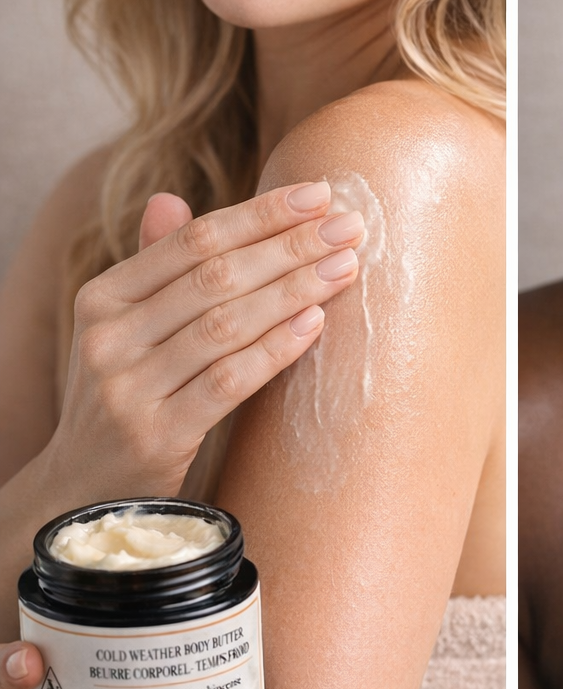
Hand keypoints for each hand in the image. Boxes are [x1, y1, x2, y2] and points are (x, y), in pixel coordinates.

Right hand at [44, 180, 362, 501]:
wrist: (86, 494)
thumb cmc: (126, 397)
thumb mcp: (125, 330)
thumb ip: (155, 268)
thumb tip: (170, 197)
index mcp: (102, 298)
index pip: (192, 241)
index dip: (259, 214)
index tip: (319, 194)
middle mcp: (108, 338)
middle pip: (215, 276)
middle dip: (290, 246)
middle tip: (350, 226)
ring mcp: (127, 389)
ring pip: (226, 324)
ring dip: (294, 290)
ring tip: (345, 267)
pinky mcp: (155, 436)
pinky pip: (229, 382)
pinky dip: (276, 348)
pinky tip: (315, 323)